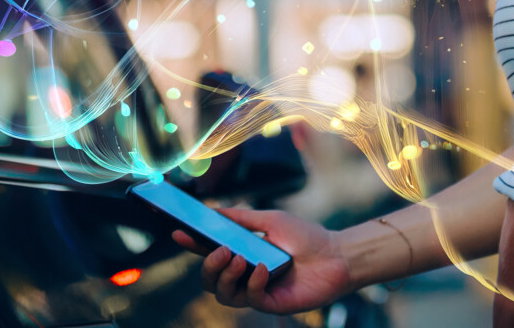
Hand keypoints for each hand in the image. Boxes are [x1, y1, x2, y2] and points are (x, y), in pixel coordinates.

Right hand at [172, 206, 351, 314]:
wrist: (336, 255)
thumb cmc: (306, 237)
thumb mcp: (271, 220)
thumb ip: (242, 218)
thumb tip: (214, 210)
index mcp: (242, 253)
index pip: (209, 252)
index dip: (192, 245)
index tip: (178, 232)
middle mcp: (244, 274)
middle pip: (209, 279)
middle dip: (207, 266)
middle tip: (221, 250)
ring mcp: (255, 290)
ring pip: (222, 294)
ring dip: (225, 276)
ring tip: (238, 258)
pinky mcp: (269, 303)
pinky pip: (249, 298)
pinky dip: (252, 281)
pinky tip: (262, 267)